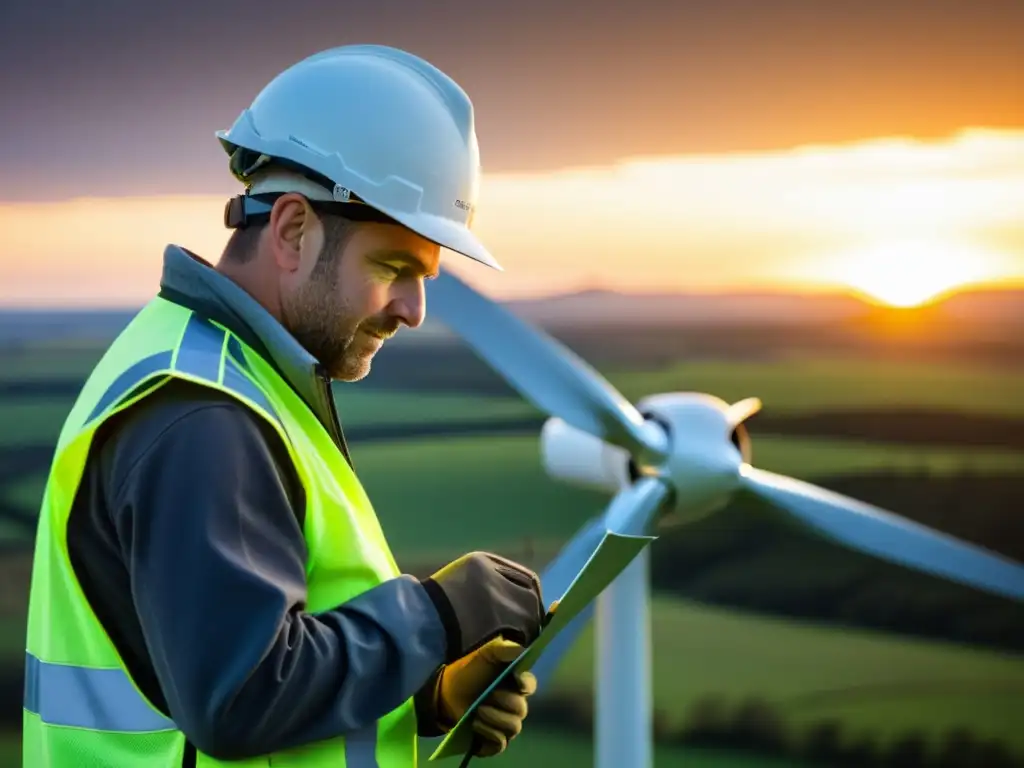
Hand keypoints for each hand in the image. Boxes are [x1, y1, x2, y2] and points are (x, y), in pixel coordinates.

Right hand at [421, 552, 544, 662]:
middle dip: (531, 610)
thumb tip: (504, 595)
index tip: (525, 608)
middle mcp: (494, 573)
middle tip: (527, 628)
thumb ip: (481, 584)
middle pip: (531, 591)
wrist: (414, 622)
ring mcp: (498, 594)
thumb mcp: (455, 583)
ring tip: (518, 640)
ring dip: (528, 627)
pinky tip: (512, 649)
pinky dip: (522, 640)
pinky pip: (522, 630)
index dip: (527, 594)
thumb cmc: (427, 607)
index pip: (523, 576)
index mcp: (482, 561)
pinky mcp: (499, 617)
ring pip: (529, 611)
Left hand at [436, 637, 536, 756]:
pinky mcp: (494, 740)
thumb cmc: (468, 671)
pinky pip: (501, 743)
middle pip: (522, 709)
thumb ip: (505, 649)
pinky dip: (489, 733)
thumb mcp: (485, 653)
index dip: (526, 684)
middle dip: (504, 702)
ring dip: (494, 718)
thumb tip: (524, 651)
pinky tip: (475, 724)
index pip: (530, 685)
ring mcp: (505, 724)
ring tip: (478, 710)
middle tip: (486, 696)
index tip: (517, 679)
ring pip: (513, 727)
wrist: (445, 692)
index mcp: (515, 683)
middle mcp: (515, 705)